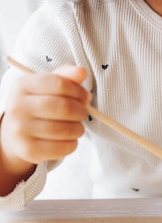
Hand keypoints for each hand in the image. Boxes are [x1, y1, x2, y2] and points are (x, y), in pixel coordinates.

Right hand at [0, 65, 89, 194]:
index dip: (79, 91)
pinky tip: (68, 139)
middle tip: (82, 113)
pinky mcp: (29, 150)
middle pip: (64, 107)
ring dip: (79, 128)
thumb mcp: (47, 87)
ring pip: (67, 129)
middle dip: (81, 111)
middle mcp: (17, 107)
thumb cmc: (38, 105)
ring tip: (76, 126)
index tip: (85, 97)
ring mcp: (21, 130)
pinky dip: (73, 143)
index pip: (59, 84)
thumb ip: (65, 77)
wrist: (15, 133)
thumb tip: (81, 72)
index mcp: (22, 86)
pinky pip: (64, 147)